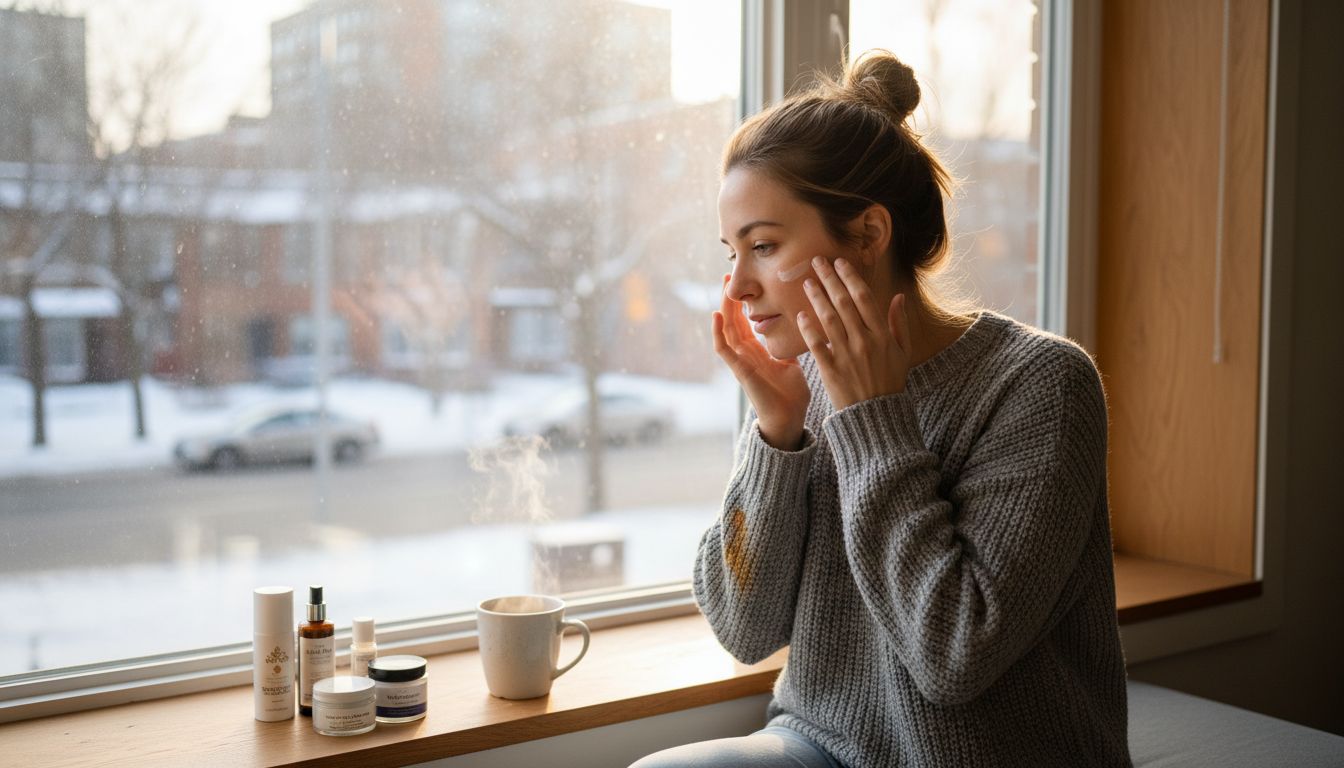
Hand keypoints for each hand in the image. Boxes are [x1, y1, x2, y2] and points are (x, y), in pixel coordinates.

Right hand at [711, 275, 811, 449]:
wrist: (789, 418)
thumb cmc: (791, 395)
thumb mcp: (791, 363)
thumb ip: (788, 347)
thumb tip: (799, 329)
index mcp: (757, 351)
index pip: (744, 322)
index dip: (742, 303)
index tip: (743, 284)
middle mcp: (745, 354)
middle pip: (732, 321)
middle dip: (730, 299)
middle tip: (728, 276)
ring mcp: (740, 362)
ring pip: (725, 330)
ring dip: (723, 309)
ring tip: (723, 288)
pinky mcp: (739, 370)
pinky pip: (723, 349)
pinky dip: (717, 332)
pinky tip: (716, 315)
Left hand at [797, 256, 911, 410]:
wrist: (877, 416)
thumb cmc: (890, 382)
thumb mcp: (902, 352)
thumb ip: (899, 323)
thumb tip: (899, 297)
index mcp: (882, 335)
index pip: (864, 298)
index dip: (850, 278)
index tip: (839, 263)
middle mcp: (864, 341)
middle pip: (844, 303)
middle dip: (830, 279)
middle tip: (817, 262)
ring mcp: (847, 356)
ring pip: (829, 319)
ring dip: (816, 298)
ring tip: (807, 282)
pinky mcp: (831, 370)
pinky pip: (817, 345)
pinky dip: (809, 329)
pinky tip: (801, 314)